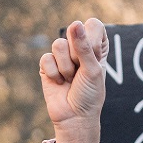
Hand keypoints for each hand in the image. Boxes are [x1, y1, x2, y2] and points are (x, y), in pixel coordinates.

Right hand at [38, 19, 107, 142]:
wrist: (74, 118)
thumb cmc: (89, 95)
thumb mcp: (93, 70)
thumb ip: (85, 47)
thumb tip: (75, 24)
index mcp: (96, 46)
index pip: (93, 25)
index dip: (92, 40)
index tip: (94, 57)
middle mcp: (78, 47)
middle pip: (74, 31)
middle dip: (78, 55)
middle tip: (81, 71)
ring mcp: (62, 55)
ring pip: (58, 44)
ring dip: (66, 67)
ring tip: (70, 79)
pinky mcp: (47, 64)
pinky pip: (47, 58)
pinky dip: (54, 73)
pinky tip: (59, 83)